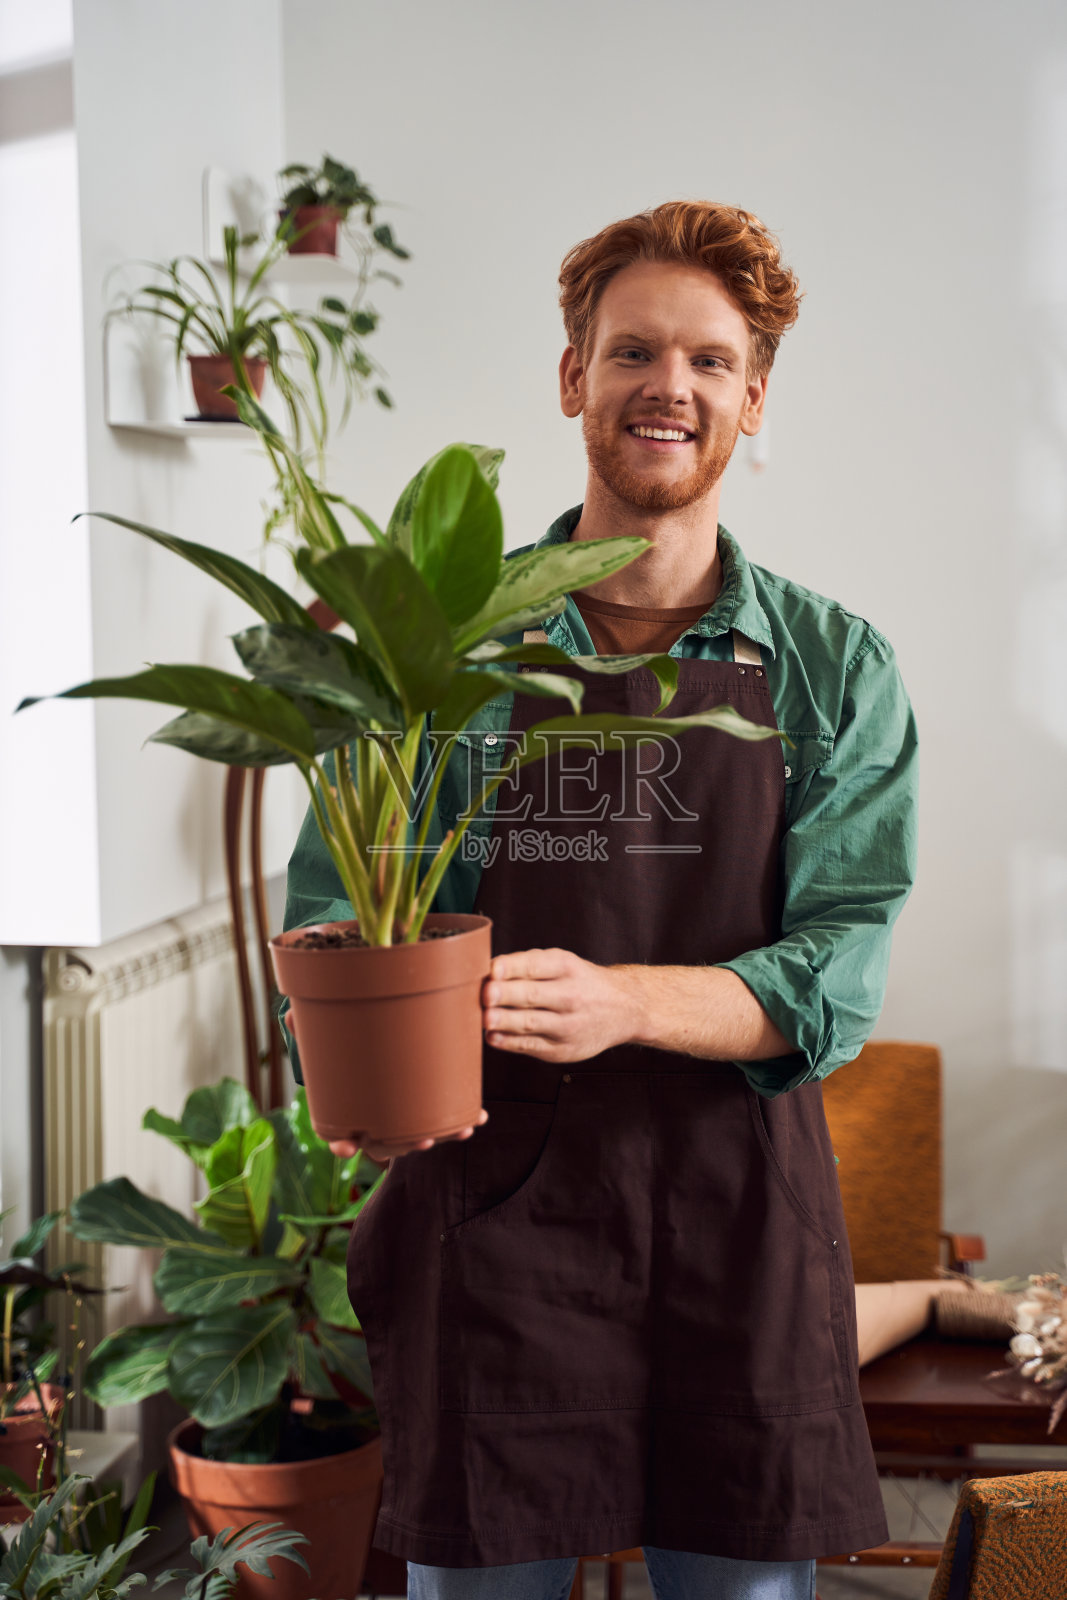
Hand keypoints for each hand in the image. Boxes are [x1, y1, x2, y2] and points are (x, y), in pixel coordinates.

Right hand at [282, 1008, 489, 1161]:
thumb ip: (310, 1025)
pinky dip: (459, 1120)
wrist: (372, 1035)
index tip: (347, 1147)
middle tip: (423, 1139)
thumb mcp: (324, 1030)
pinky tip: (477, 1118)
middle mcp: (374, 1118)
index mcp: (346, 1108)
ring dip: (440, 1135)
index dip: (343, 1143)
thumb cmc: (343, 1041)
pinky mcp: (423, 1104)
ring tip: (460, 1130)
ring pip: (417, 1135)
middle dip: (405, 1144)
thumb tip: (292, 1016)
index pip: (339, 1134)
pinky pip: (441, 1119)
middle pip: (385, 1142)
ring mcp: (399, 1115)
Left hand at [481, 947, 637, 1062]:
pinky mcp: (562, 1049)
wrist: (625, 1009)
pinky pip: (532, 1046)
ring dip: (505, 1021)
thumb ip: (526, 966)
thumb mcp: (563, 963)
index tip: (493, 969)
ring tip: (485, 1018)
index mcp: (566, 967)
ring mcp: (567, 1025)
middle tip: (485, 995)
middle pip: (532, 995)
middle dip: (507, 995)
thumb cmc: (581, 982)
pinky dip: (510, 1043)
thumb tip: (485, 973)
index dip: (512, 967)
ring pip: (531, 1023)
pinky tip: (493, 1037)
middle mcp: (570, 995)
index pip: (535, 965)